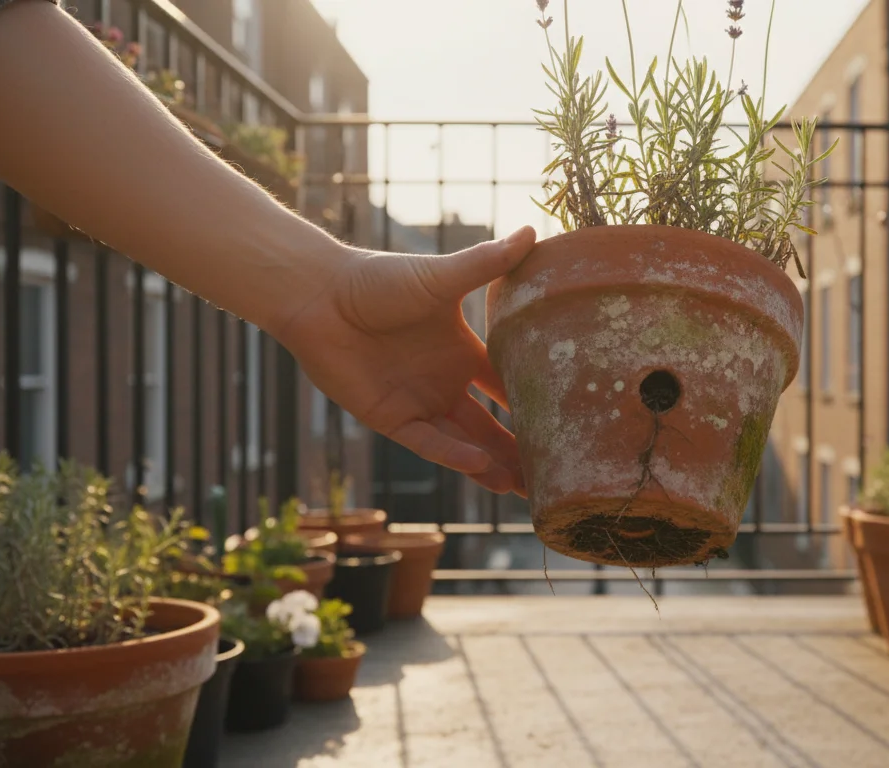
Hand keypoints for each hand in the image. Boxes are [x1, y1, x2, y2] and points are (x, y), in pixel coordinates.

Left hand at [276, 227, 536, 495]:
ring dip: (494, 463)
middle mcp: (445, 382)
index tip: (569, 419)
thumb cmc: (377, 280)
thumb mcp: (441, 277)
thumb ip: (486, 262)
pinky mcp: (390, 418)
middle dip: (520, 449)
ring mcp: (419, 402)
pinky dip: (454, 455)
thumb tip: (533, 233)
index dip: (534, 403)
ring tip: (526, 486)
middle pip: (492, 424)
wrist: (319, 296)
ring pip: (465, 442)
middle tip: (557, 472)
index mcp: (462, 351)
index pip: (506, 385)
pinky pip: (428, 443)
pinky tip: (482, 466)